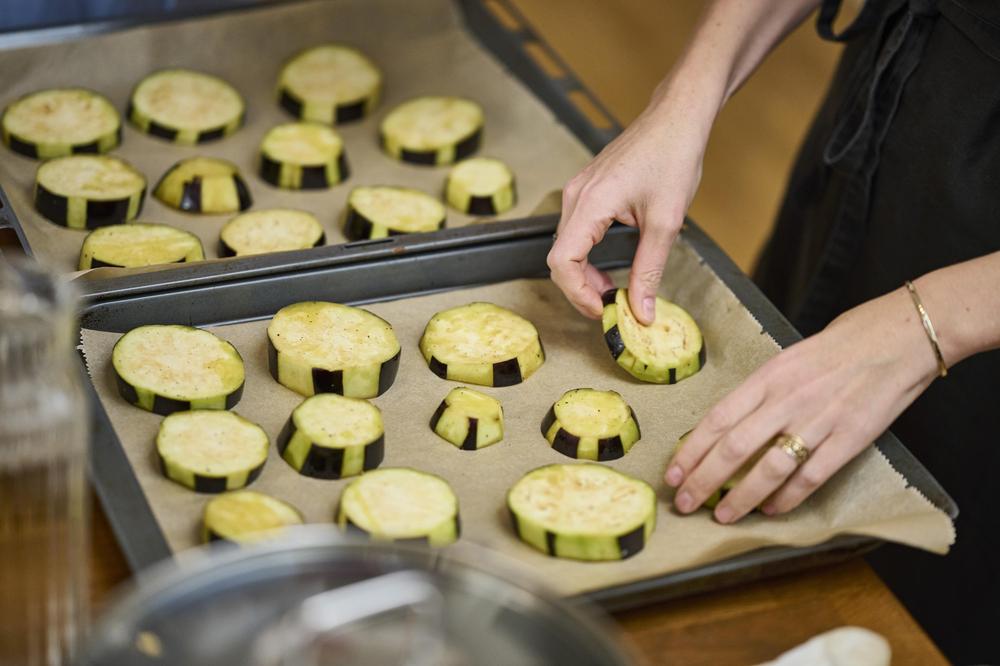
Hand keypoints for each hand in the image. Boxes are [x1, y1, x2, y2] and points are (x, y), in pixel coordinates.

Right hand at [547, 98, 710, 324]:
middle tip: (612, 307)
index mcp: (591, 202)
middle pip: (560, 258)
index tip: (603, 311)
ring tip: (614, 291)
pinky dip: (588, 256)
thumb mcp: (665, 223)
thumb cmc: (673, 157)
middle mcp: (576, 196)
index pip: (562, 261)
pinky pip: (575, 231)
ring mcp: (578, 191)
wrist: (676, 118)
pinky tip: (610, 266)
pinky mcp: (587, 190)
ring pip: (566, 246)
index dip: (578, 294)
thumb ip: (649, 270)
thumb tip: (641, 311)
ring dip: (585, 274)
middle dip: (582, 289)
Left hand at [665, 287, 940, 522]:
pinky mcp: (850, 438)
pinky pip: (812, 476)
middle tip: (685, 503)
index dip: (691, 451)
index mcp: (768, 378)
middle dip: (704, 480)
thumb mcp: (786, 361)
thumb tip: (723, 428)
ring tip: (723, 515)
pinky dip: (788, 497)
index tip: (673, 474)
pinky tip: (772, 509)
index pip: (717, 419)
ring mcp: (819, 420)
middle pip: (734, 447)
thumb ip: (758, 393)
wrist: (893, 339)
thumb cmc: (835, 350)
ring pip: (769, 468)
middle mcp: (788, 400)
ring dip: (742, 497)